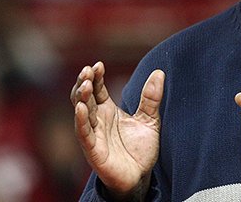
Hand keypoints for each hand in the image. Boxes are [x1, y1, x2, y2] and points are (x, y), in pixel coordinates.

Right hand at [70, 62, 164, 197]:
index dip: (96, 77)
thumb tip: (159, 72)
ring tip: (84, 84)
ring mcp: (94, 134)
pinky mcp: (93, 150)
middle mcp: (98, 120)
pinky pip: (84, 134)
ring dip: (81, 98)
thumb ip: (151, 97)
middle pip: (85, 97)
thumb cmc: (141, 148)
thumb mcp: (150, 119)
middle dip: (84, 83)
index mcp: (108, 110)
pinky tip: (81, 108)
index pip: (98, 89)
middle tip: (87, 70)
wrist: (141, 176)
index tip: (98, 64)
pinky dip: (81, 121)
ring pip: (82, 113)